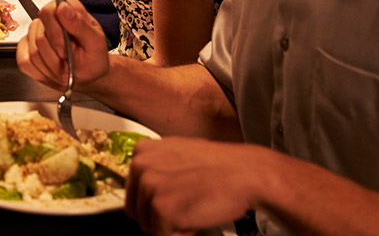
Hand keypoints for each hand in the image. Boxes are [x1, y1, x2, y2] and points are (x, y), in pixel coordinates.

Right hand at [16, 0, 109, 89]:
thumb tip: (63, 7)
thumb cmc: (93, 57)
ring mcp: (34, 33)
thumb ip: (80, 24)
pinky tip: (53, 70)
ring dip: (51, 66)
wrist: (89, 75)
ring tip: (63, 68)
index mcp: (66, 8)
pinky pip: (25, 62)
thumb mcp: (95, 42)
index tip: (66, 50)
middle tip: (67, 61)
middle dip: (55, 56)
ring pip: (32, 52)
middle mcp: (49, 18)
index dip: (55, 34)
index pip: (47, 12)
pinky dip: (41, 72)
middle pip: (38, 36)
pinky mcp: (26, 48)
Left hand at [126, 137, 264, 234]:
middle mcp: (140, 166)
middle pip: (136, 211)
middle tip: (186, 206)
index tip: (174, 197)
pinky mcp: (161, 209)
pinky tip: (195, 218)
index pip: (133, 191)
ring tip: (192, 208)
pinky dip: (180, 234)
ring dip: (170, 225)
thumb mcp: (178, 154)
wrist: (245, 174)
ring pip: (148, 225)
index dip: (156, 201)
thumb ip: (157, 167)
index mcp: (142, 151)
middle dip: (160, 216)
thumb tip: (143, 185)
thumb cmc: (219, 166)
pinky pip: (161, 235)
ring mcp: (149, 187)